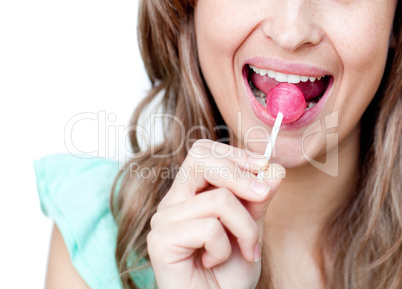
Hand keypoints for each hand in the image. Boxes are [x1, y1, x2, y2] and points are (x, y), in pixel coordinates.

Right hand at [147, 139, 284, 288]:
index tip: (264, 168)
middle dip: (240, 174)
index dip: (235, 154)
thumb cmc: (229, 273)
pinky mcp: (161, 240)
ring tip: (245, 250)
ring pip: (218, 199)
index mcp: (190, 193)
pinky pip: (208, 228)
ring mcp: (164, 220)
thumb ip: (258, 199)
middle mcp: (173, 201)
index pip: (204, 152)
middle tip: (264, 195)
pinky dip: (224, 248)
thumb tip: (273, 169)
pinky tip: (215, 262)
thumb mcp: (251, 229)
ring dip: (245, 227)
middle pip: (200, 158)